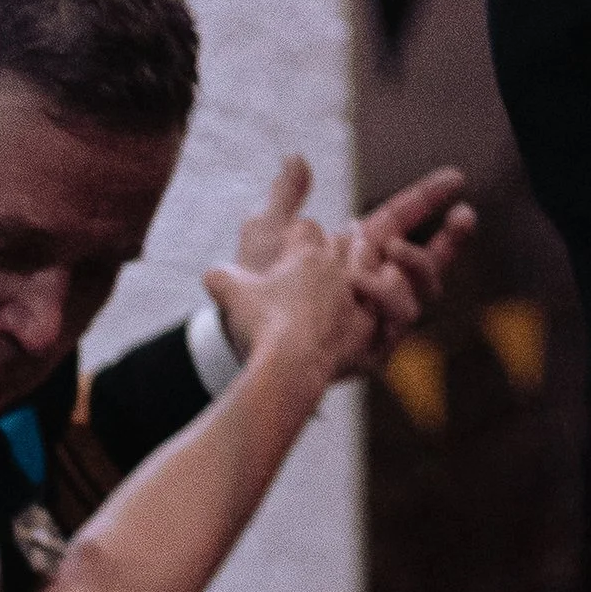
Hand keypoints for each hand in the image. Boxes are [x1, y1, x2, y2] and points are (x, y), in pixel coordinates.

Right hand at [204, 213, 362, 383]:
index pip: (305, 228)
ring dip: (360, 261)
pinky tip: (367, 303)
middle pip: (340, 241)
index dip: (299, 234)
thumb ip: (221, 279)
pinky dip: (376, 299)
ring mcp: (352, 293)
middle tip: (332, 246)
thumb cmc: (262, 325)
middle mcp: (333, 267)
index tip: (293, 242)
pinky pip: (379, 302)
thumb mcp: (233, 296)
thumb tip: (210, 274)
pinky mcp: (364, 320)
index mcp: (303, 255)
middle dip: (336, 243)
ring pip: (365, 263)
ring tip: (354, 266)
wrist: (292, 363)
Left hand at [233, 156, 476, 381]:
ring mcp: (379, 314)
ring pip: (424, 285)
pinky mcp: (377, 344)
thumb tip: (296, 158)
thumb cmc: (252, 294)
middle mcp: (374, 282)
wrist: (247, 341)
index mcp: (354, 253)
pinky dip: (388, 296)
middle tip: (464, 215)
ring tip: (381, 254)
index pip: (399, 220)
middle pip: (428, 259)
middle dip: (453, 238)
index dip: (428, 198)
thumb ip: (284, 197)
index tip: (455, 178)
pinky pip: (405, 314)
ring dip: (412, 263)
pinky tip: (362, 288)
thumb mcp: (266, 236)